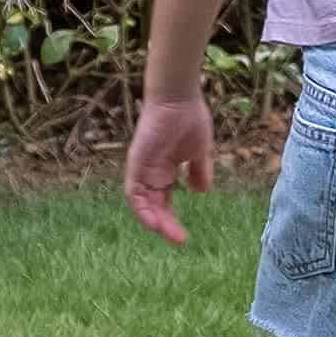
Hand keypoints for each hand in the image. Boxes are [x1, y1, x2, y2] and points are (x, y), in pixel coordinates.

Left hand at [124, 91, 215, 243]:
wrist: (180, 96)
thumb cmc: (189, 117)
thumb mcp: (199, 151)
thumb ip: (199, 171)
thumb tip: (201, 191)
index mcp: (164, 170)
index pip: (164, 201)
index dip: (171, 219)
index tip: (184, 237)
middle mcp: (150, 172)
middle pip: (153, 205)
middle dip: (165, 224)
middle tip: (180, 240)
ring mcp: (142, 167)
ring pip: (142, 203)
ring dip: (153, 221)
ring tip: (169, 234)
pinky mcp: (136, 161)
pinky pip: (134, 190)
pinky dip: (141, 207)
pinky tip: (153, 220)